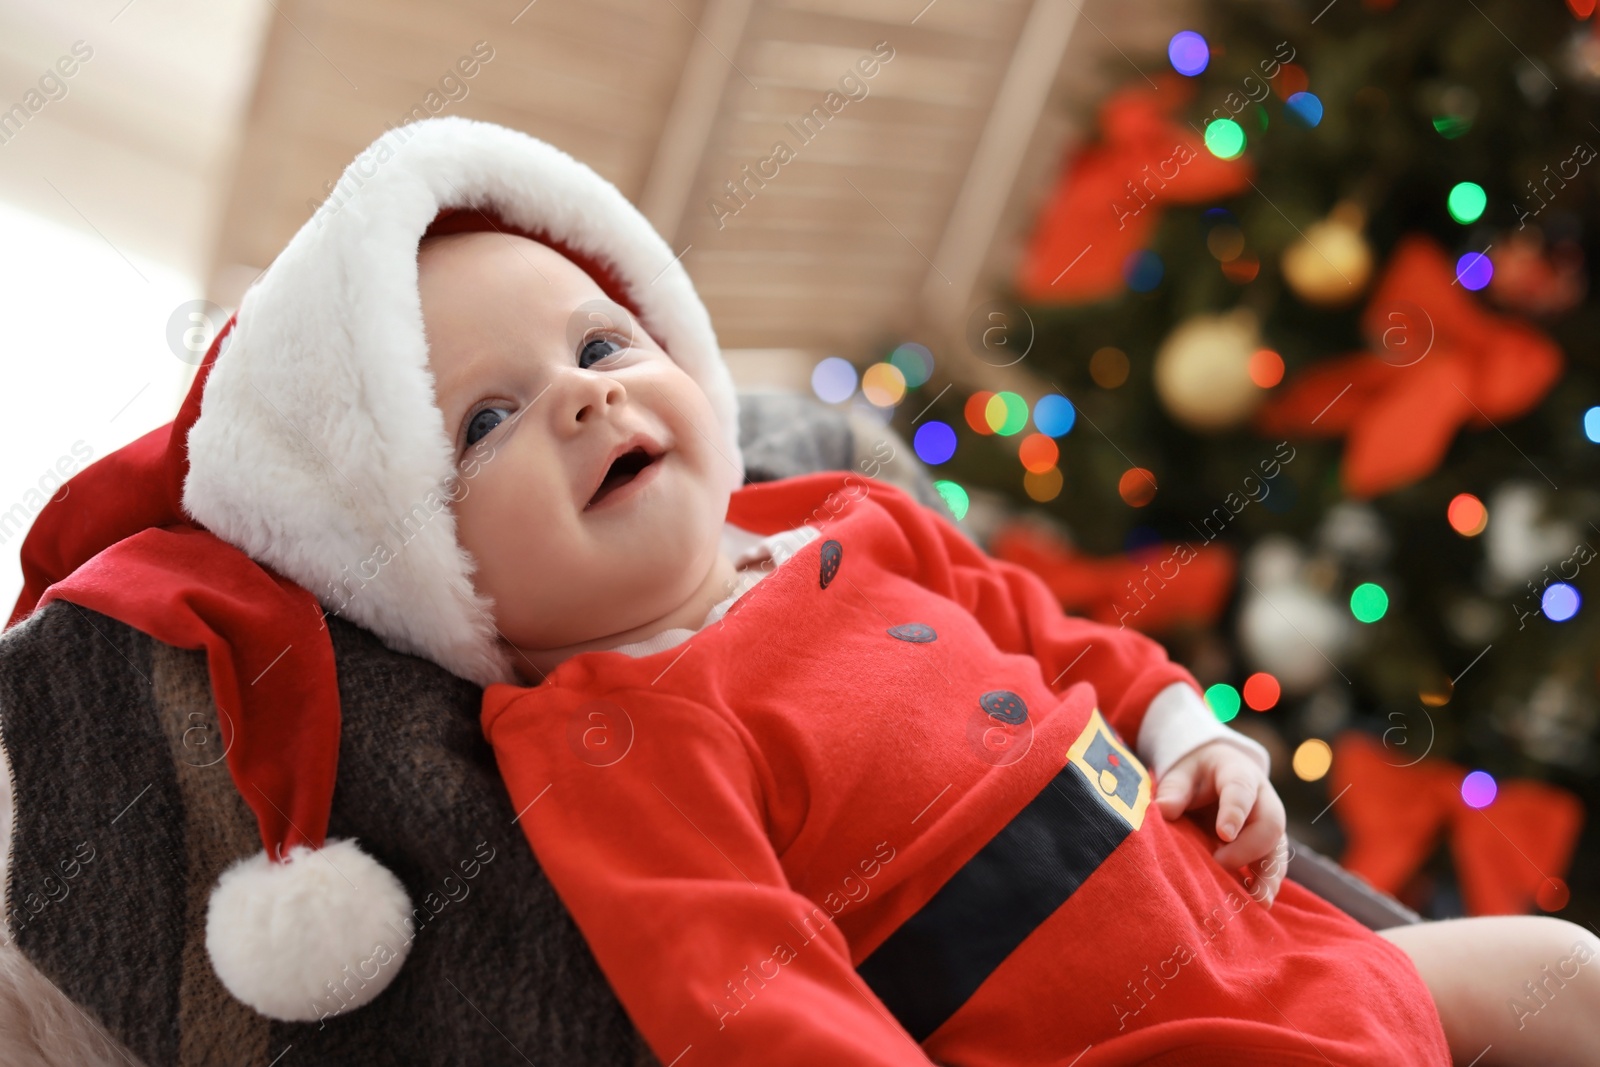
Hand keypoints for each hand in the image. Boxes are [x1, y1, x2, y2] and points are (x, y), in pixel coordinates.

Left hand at [1154, 739, 1288, 906]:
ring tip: (1258, 901)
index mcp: (1239, 773)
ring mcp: (1269, 823)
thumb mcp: (1182, 772)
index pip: (1242, 791)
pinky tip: (1257, 903)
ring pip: (1278, 849)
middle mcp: (1263, 799)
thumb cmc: (1197, 774)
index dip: (1235, 812)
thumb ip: (1174, 789)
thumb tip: (1164, 810)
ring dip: (1269, 875)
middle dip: (1248, 848)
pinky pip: (1273, 865)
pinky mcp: (1268, 845)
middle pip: (1269, 824)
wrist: (1216, 772)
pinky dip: (1267, 883)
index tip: (1223, 834)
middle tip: (1219, 863)